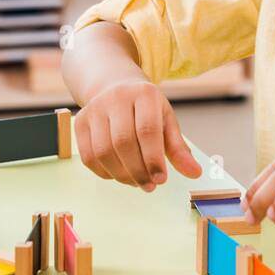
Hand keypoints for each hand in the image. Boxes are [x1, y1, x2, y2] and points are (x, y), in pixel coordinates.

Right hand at [73, 79, 202, 190]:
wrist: (115, 88)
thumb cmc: (147, 110)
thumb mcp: (166, 122)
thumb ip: (178, 148)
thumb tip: (195, 173)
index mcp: (144, 94)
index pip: (147, 130)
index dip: (153, 159)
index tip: (161, 180)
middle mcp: (116, 97)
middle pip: (123, 142)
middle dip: (137, 170)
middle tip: (149, 186)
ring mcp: (95, 108)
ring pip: (103, 151)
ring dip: (121, 175)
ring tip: (136, 182)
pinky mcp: (80, 122)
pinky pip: (88, 156)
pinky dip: (104, 173)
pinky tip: (119, 175)